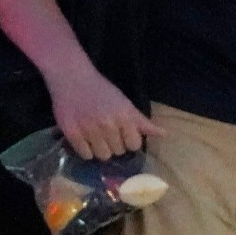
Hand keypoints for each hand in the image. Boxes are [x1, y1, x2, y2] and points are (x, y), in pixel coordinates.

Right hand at [45, 60, 161, 160]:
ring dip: (101, 149)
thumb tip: (164, 134)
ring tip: (96, 137)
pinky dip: (86, 150)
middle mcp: (107, 124)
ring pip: (102, 155)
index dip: (129, 141)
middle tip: (107, 133)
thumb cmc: (101, 91)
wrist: (72, 79)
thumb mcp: (125, 103)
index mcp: (124, 116)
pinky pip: (85, 155)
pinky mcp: (72, 133)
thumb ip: (142, 122)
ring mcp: (89, 129)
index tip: (123, 134)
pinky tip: (85, 139)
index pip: (134, 145)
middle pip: (118, 151)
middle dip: (115, 145)